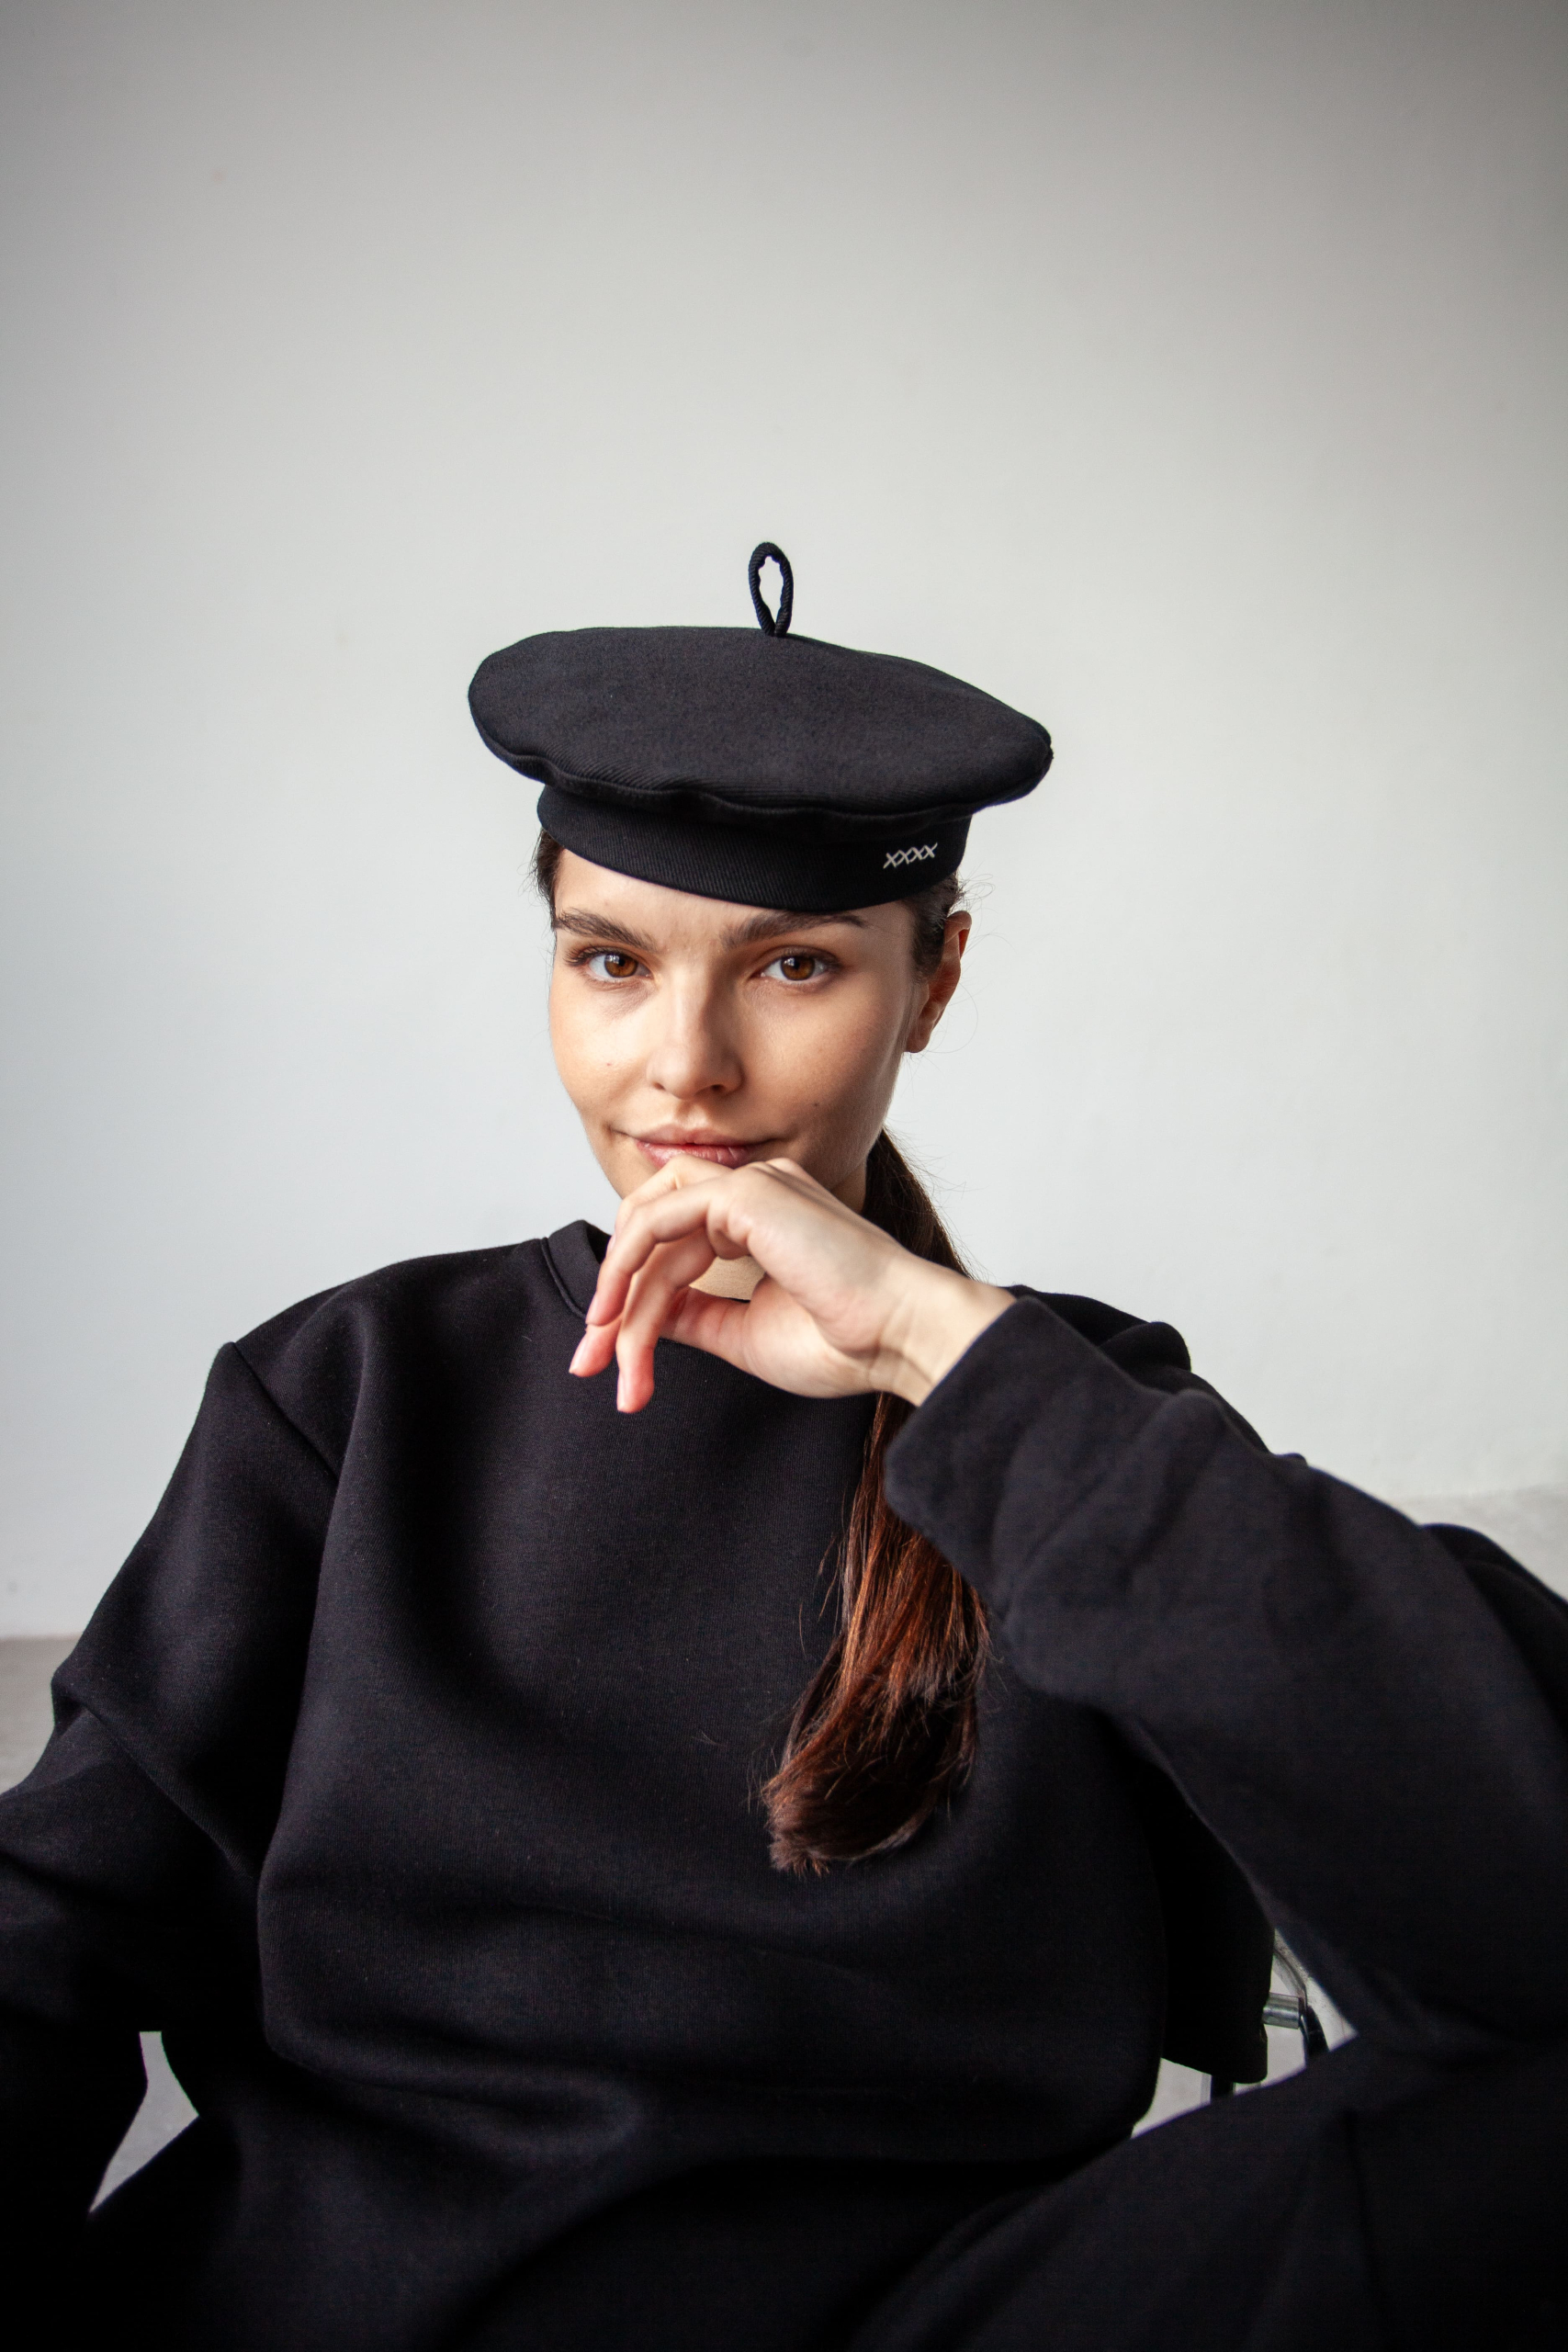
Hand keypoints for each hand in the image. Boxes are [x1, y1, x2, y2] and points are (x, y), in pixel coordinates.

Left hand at [569, 1154, 1013, 1412]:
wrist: (898, 1337)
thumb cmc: (846, 1342)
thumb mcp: (743, 1335)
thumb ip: (693, 1316)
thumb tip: (642, 1315)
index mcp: (762, 1220)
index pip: (674, 1248)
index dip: (633, 1306)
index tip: (610, 1367)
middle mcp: (756, 1193)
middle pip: (652, 1233)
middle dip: (613, 1298)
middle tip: (588, 1363)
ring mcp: (753, 1186)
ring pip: (649, 1225)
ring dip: (618, 1287)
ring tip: (605, 1348)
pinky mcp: (747, 1194)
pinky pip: (660, 1218)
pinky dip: (630, 1263)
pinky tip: (619, 1313)